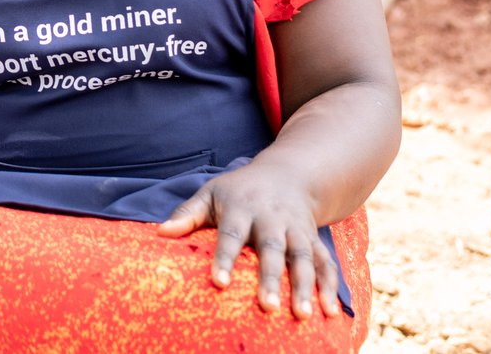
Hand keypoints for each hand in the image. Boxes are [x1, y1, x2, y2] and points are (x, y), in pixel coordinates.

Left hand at [157, 159, 341, 319]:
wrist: (287, 174)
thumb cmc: (239, 190)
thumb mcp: (211, 193)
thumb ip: (188, 214)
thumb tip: (160, 232)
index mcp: (241, 208)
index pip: (230, 234)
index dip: (224, 258)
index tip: (218, 283)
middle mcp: (271, 218)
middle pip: (271, 248)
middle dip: (270, 278)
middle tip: (266, 307)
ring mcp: (296, 229)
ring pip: (302, 257)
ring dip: (304, 286)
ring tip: (301, 316)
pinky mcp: (314, 238)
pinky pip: (325, 262)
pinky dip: (330, 286)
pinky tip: (330, 312)